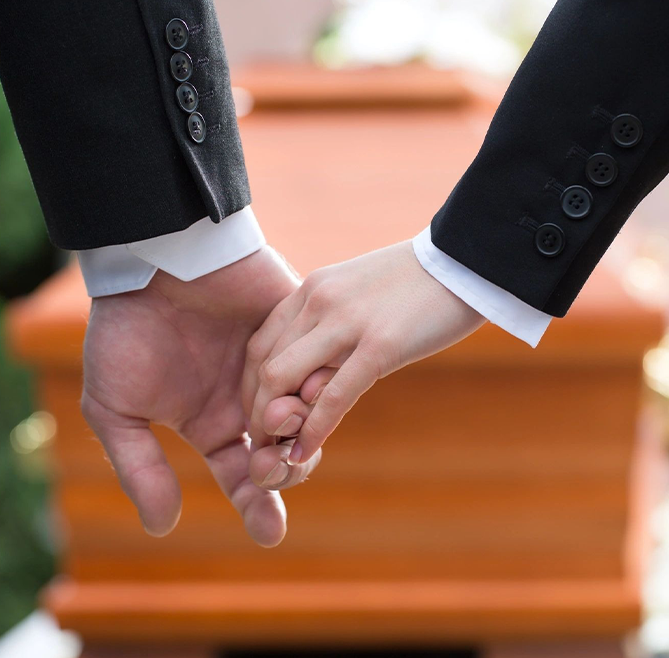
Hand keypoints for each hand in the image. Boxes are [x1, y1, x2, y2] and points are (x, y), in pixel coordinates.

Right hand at [81, 246, 321, 547]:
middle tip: (271, 464)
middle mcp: (249, 399)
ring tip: (282, 420)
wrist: (150, 261)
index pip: (245, 475)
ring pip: (309, 414)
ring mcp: (276, 364)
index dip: (258, 505)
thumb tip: (164, 528)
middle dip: (285, 470)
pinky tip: (310, 391)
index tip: (271, 532)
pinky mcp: (295, 327)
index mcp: (212, 423)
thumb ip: (139, 466)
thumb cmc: (126, 332)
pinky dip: (317, 382)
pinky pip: (319, 364)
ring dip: (301, 428)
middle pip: (285, 452)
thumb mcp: (116, 407)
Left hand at [244, 241, 485, 464]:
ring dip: (273, 424)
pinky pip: (333, 396)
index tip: (260, 415)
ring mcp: (347, 322)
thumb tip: (317, 370)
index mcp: (311, 289)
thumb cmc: (414, 284)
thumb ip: (331, 326)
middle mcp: (318, 302)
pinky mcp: (380, 345)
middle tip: (263, 443)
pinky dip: (313, 431)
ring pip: (283, 379)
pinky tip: (305, 454)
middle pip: (262, 365)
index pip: (259, 344)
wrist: (462, 259)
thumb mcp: (357, 294)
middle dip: (255, 411)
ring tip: (277, 453)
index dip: (251, 387)